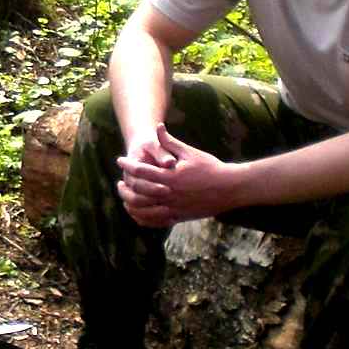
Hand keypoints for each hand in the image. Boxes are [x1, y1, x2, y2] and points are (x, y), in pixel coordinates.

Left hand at [116, 121, 233, 227]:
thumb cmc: (211, 168)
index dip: (127, 165)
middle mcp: (170, 194)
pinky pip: (155, 222)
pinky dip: (143, 218)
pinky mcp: (179, 217)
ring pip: (143, 211)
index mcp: (170, 177)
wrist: (230, 188)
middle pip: (137, 194)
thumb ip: (170, 142)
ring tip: (125, 198)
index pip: (141, 171)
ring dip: (130, 205)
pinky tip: (137, 213)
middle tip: (119, 182)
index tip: (120, 160)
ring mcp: (174, 208)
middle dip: (125, 187)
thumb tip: (158, 127)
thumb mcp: (189, 152)